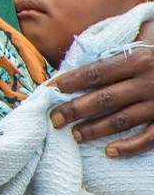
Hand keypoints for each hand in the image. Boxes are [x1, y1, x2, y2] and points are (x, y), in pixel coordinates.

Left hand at [50, 36, 153, 155]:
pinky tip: (110, 152)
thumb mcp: (146, 43)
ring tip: (73, 135)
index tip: (50, 90)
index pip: (96, 72)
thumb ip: (119, 51)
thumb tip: (81, 59)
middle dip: (75, 110)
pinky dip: (129, 147)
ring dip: (94, 129)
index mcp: (139, 58)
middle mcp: (149, 81)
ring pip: (121, 120)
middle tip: (54, 119)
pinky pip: (149, 138)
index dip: (70, 82)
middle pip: (104, 98)